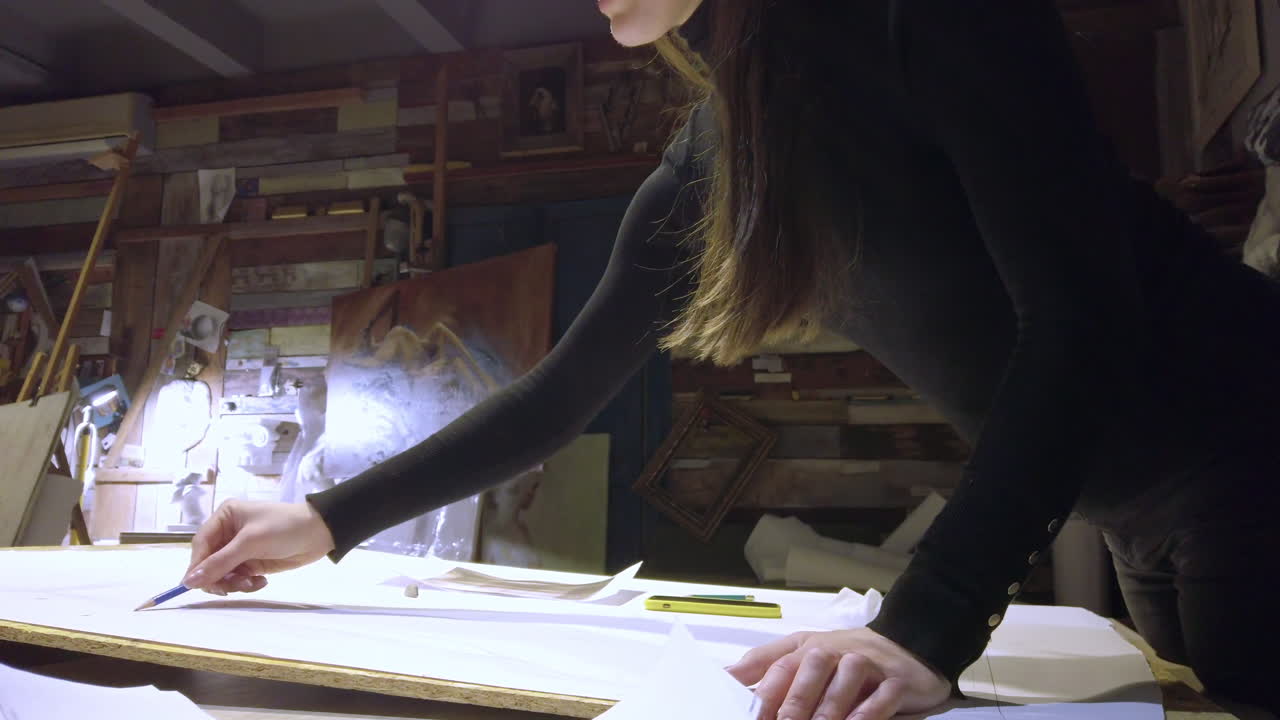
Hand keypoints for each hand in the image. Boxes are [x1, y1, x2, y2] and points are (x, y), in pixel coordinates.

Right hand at [183, 500, 335, 595]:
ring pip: (222, 575)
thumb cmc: (284, 528)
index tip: (193, 586)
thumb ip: (220, 562)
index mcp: (225, 517)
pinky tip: (262, 581)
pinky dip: (246, 584)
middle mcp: (228, 532)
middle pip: (208, 563)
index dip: (196, 566)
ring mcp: (240, 549)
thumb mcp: (250, 542)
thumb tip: (188, 581)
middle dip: (218, 577)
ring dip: (234, 583)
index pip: (201, 544)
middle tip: (232, 587)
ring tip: (252, 582)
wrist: (320, 533)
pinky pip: (238, 580)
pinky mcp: (252, 563)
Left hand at [727, 628, 949, 719]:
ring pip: (846, 680)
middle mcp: (836, 651)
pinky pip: (881, 697)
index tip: (748, 713)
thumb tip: (726, 676)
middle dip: (794, 701)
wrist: (908, 646)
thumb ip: (767, 664)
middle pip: (810, 668)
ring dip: (829, 707)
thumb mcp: (804, 651)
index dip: (763, 690)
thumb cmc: (847, 655)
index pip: (779, 664)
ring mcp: (867, 664)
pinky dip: (867, 713)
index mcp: (808, 647)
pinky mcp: (896, 681)